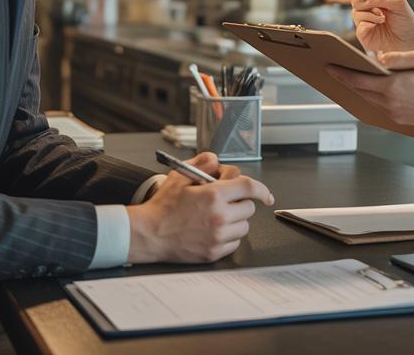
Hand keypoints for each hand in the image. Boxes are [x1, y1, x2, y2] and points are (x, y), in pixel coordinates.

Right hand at [126, 151, 274, 263]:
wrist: (148, 234)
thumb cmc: (162, 207)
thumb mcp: (179, 177)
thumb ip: (201, 163)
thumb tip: (216, 160)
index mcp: (213, 195)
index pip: (249, 187)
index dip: (262, 189)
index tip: (266, 195)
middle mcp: (219, 216)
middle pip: (249, 207)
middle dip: (240, 202)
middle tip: (225, 202)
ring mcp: (217, 236)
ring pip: (244, 226)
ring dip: (235, 220)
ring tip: (216, 217)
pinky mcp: (214, 252)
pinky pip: (235, 243)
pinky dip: (229, 236)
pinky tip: (213, 230)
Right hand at [325, 0, 413, 53]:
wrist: (409, 44)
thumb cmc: (406, 23)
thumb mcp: (398, 3)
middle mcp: (369, 7)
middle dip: (366, 1)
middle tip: (380, 8)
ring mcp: (365, 20)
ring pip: (355, 11)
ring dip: (370, 13)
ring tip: (383, 18)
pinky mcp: (363, 34)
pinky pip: (359, 25)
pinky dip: (369, 22)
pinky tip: (378, 25)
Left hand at [325, 49, 413, 131]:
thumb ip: (399, 58)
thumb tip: (378, 58)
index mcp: (395, 86)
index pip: (359, 80)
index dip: (342, 73)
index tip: (329, 66)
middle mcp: (391, 103)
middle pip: (359, 91)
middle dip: (345, 80)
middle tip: (334, 69)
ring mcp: (395, 114)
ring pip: (368, 100)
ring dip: (357, 89)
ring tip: (349, 76)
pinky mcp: (400, 120)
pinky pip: (379, 107)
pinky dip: (371, 96)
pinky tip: (369, 87)